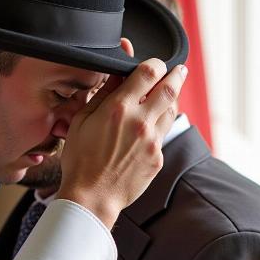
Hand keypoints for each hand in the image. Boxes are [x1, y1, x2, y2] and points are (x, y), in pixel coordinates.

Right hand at [56, 57, 186, 228]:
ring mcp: (152, 141)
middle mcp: (140, 122)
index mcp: (119, 109)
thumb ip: (103, 94)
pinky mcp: (157, 158)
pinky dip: (160, 125)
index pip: (149, 72)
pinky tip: (151, 126)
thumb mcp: (82, 121)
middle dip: (177, 74)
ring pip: (172, 110)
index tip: (155, 63)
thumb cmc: (80, 160)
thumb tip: (117, 73)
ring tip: (168, 93)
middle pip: (170, 88)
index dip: (156, 63)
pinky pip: (163, 135)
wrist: (92, 196)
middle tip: (179, 69)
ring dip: (172, 98)